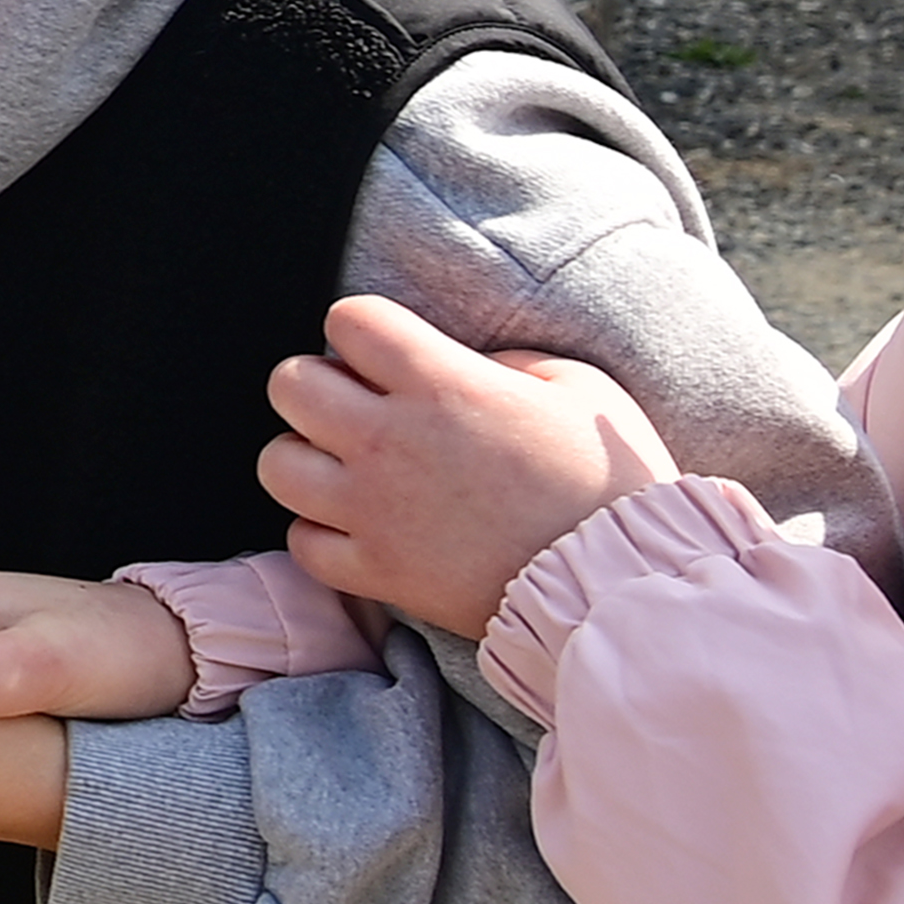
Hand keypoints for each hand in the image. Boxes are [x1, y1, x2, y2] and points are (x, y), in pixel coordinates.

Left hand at [263, 295, 677, 638]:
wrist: (626, 583)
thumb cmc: (611, 482)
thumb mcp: (578, 390)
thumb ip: (504, 363)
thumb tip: (462, 364)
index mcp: (441, 384)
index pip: (348, 320)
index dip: (363, 330)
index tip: (387, 353)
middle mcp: (391, 441)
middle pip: (289, 385)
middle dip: (318, 387)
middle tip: (360, 407)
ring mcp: (376, 510)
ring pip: (277, 464)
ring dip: (308, 460)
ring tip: (353, 469)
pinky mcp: (378, 571)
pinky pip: (304, 543)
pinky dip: (323, 534)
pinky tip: (364, 527)